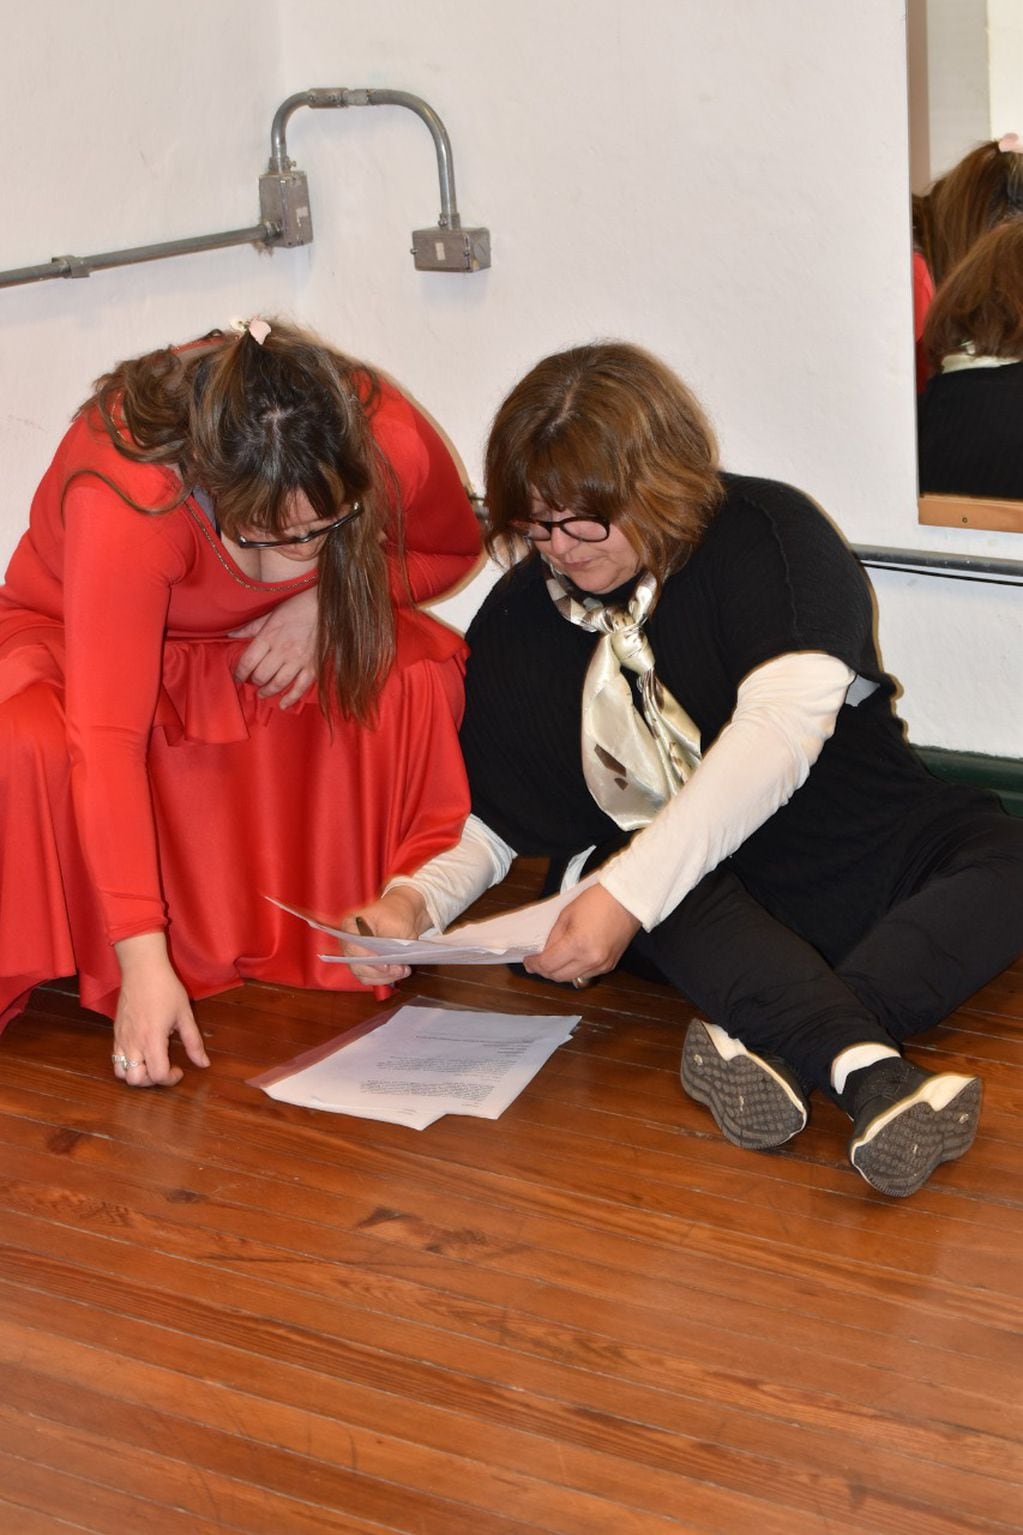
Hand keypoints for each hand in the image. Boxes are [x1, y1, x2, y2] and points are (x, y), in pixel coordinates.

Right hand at [112, 933, 210, 1086]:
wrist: (142, 968)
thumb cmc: (165, 988)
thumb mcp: (184, 1015)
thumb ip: (193, 1042)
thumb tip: (204, 1063)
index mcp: (152, 1039)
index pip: (157, 1075)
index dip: (171, 1079)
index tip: (180, 1069)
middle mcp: (133, 1043)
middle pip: (135, 1081)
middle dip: (151, 1081)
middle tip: (164, 1068)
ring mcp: (121, 1038)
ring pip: (121, 1073)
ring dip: (136, 1075)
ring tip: (151, 1063)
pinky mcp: (115, 1033)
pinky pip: (115, 1058)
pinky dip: (127, 1064)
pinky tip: (141, 1052)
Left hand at [230, 587, 317, 707]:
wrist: (326, 606)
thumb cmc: (297, 607)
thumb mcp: (271, 613)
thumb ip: (251, 627)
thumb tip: (231, 634)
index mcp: (269, 637)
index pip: (248, 662)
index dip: (240, 673)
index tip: (237, 677)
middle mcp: (282, 651)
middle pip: (261, 675)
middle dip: (254, 682)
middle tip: (252, 682)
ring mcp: (299, 660)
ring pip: (278, 683)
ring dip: (267, 691)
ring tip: (262, 694)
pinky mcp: (313, 666)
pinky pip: (300, 687)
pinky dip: (291, 698)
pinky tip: (283, 704)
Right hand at [337, 886, 429, 985]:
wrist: (403, 913)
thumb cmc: (396, 914)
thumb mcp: (395, 925)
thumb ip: (390, 945)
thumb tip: (389, 964)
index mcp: (350, 925)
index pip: (352, 946)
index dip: (368, 958)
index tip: (385, 964)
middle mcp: (349, 942)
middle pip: (357, 964)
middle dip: (379, 971)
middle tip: (399, 969)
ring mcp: (356, 955)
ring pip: (363, 975)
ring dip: (384, 976)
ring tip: (402, 970)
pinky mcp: (365, 965)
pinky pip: (370, 978)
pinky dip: (384, 978)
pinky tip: (398, 973)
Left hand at [523, 884, 640, 985]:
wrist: (627, 900)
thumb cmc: (597, 901)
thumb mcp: (566, 915)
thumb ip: (553, 937)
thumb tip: (543, 953)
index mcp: (577, 945)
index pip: (548, 964)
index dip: (534, 964)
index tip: (528, 960)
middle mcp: (590, 960)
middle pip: (558, 976)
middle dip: (544, 970)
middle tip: (537, 962)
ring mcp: (602, 965)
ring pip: (572, 978)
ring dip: (560, 972)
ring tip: (553, 960)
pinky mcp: (610, 965)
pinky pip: (587, 974)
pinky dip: (576, 970)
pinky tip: (572, 959)